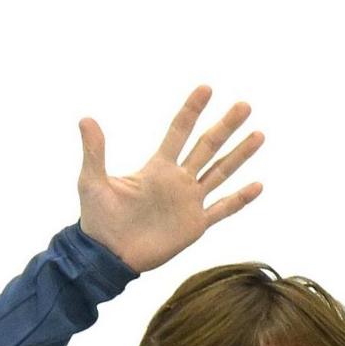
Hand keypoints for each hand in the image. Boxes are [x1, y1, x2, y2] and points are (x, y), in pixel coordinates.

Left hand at [76, 87, 267, 274]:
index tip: (206, 88)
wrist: (106, 257)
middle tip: (244, 105)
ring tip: (259, 134)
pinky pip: (223, 209)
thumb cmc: (98, 220)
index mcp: (157, 168)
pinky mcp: (195, 225)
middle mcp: (177, 180)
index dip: (192, 110)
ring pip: (220, 172)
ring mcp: (189, 201)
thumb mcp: (92, 182)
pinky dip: (240, 199)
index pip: (179, 131)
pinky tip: (258, 185)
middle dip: (226, 126)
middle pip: (207, 146)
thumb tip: (85, 119)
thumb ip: (94, 152)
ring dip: (239, 154)